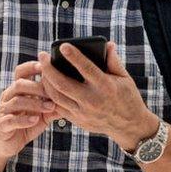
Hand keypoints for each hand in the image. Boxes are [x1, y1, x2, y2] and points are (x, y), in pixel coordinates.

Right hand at [0, 61, 56, 159]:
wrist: (8, 143)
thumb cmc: (27, 124)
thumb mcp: (43, 114)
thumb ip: (54, 106)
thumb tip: (73, 98)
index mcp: (17, 90)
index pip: (21, 72)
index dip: (32, 66)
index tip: (46, 67)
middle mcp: (9, 97)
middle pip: (19, 84)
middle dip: (37, 87)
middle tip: (54, 93)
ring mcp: (4, 111)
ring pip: (16, 101)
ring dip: (34, 103)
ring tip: (49, 107)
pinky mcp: (2, 125)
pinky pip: (11, 120)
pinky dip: (24, 119)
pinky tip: (35, 120)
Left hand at [37, 41, 158, 151]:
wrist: (128, 127)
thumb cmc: (127, 98)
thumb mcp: (125, 78)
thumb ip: (114, 61)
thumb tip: (108, 44)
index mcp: (106, 87)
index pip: (86, 69)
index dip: (74, 56)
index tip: (62, 46)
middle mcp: (92, 100)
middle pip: (62, 84)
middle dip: (49, 68)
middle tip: (42, 55)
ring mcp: (83, 112)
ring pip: (56, 96)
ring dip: (46, 81)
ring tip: (42, 68)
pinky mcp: (77, 120)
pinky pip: (58, 107)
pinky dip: (50, 95)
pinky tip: (47, 84)